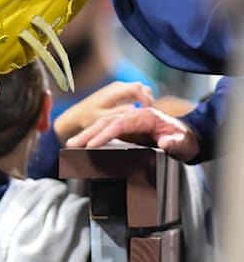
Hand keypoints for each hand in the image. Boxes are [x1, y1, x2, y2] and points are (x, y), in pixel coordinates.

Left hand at [54, 81, 154, 141]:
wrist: (75, 116)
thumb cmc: (86, 118)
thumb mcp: (102, 118)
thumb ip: (118, 113)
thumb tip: (134, 109)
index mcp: (114, 91)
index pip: (138, 89)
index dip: (147, 100)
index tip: (149, 112)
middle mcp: (118, 86)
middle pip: (142, 88)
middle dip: (148, 101)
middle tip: (150, 115)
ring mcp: (118, 88)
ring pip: (141, 90)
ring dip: (146, 100)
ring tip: (146, 115)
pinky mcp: (118, 92)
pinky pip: (136, 93)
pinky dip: (141, 101)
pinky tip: (140, 113)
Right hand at [65, 106, 199, 161]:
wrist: (190, 138)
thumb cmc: (186, 140)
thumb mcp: (184, 143)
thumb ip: (175, 143)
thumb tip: (164, 143)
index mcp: (146, 116)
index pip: (119, 123)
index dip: (104, 134)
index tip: (91, 145)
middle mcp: (135, 117)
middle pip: (106, 122)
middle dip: (88, 133)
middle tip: (71, 144)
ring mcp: (130, 123)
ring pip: (104, 126)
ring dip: (87, 135)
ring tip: (71, 144)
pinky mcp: (127, 131)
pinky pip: (107, 133)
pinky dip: (94, 138)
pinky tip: (84, 145)